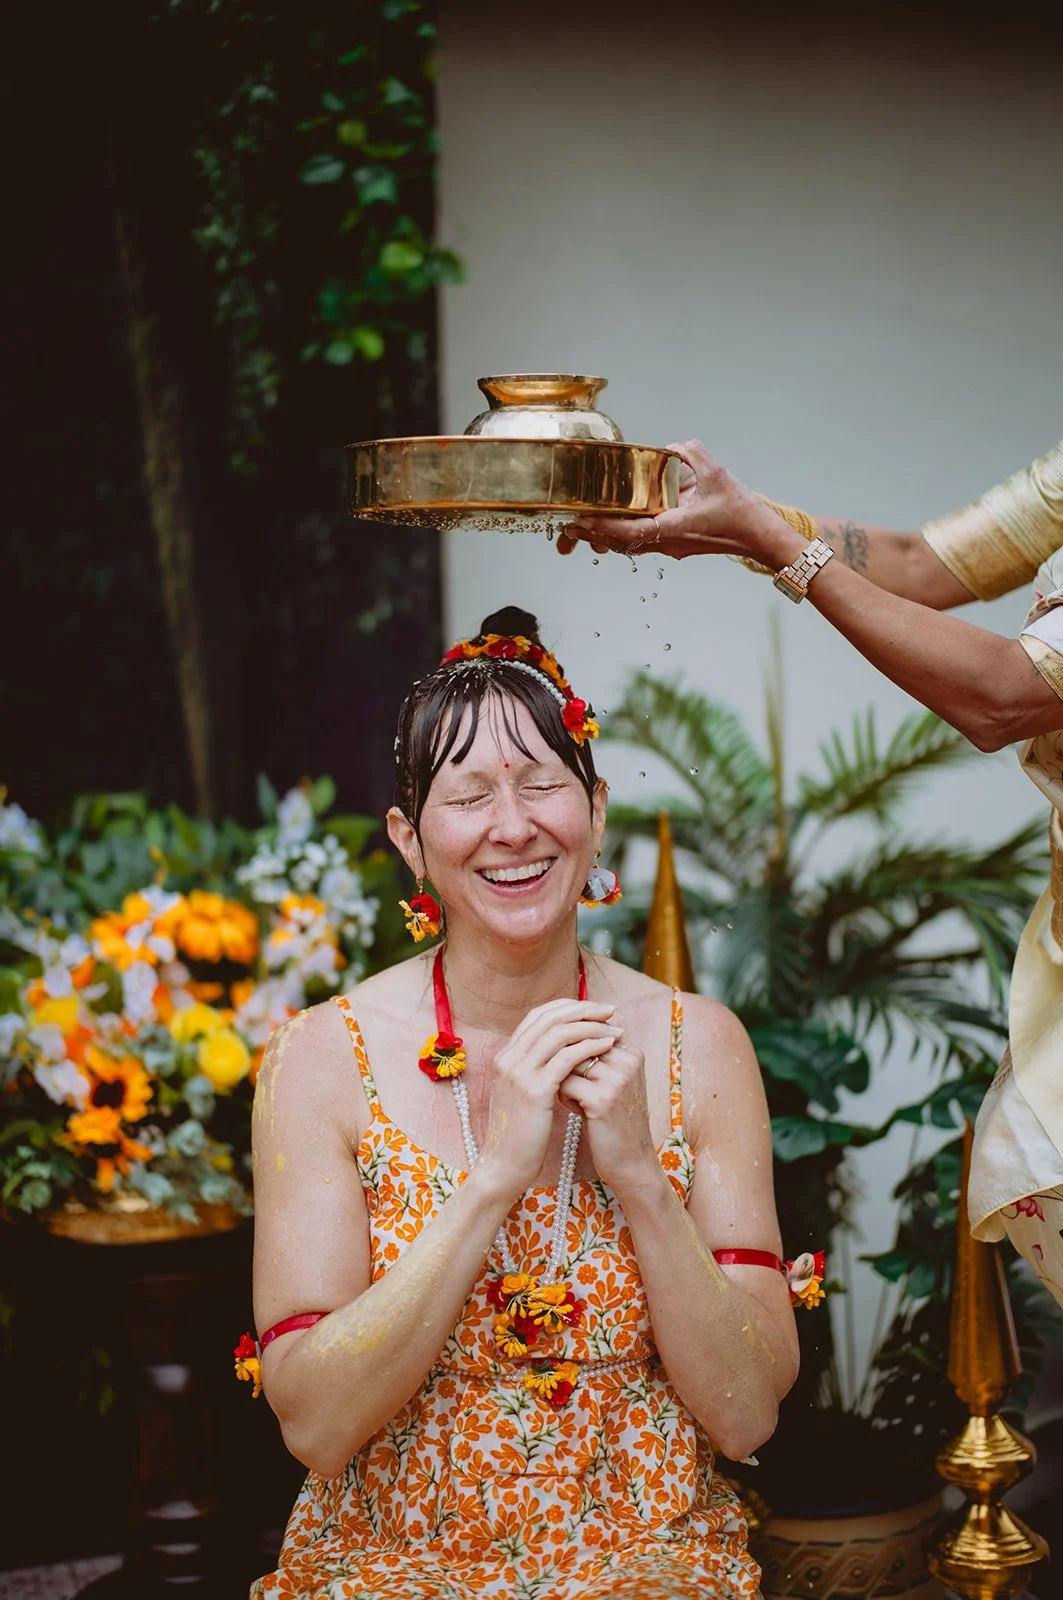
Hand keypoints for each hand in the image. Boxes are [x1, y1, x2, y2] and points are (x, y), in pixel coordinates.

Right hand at [477, 999, 621, 1198]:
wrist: (502, 1167)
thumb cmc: (519, 1134)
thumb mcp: (521, 1094)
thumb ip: (534, 1070)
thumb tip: (561, 1053)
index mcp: (505, 1056)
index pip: (538, 1016)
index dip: (567, 1007)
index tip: (593, 1008)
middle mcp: (509, 1058)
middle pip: (549, 1018)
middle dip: (583, 1010)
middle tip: (609, 1010)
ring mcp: (519, 1073)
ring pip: (559, 1033)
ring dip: (592, 1026)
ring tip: (614, 1029)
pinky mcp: (534, 1091)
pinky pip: (566, 1058)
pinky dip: (590, 1047)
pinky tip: (608, 1047)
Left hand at [555, 439, 795, 566]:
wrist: (758, 536)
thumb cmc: (740, 511)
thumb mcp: (716, 473)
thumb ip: (690, 454)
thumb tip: (670, 447)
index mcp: (673, 528)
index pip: (628, 532)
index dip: (601, 527)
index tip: (580, 520)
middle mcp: (666, 542)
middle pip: (620, 543)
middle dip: (593, 535)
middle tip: (568, 526)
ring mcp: (668, 547)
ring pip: (628, 546)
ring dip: (605, 536)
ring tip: (581, 526)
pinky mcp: (673, 545)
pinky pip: (641, 543)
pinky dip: (622, 535)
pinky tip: (612, 524)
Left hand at [557, 1030, 658, 1193]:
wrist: (632, 1161)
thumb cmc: (615, 1119)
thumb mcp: (613, 1082)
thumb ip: (596, 1057)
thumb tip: (559, 1032)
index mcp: (632, 1052)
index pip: (589, 1031)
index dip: (574, 1051)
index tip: (580, 1073)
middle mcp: (628, 1061)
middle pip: (577, 1044)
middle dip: (566, 1064)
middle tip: (573, 1086)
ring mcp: (617, 1079)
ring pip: (567, 1062)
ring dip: (562, 1079)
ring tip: (574, 1097)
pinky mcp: (602, 1099)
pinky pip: (564, 1084)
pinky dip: (563, 1096)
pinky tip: (575, 1109)